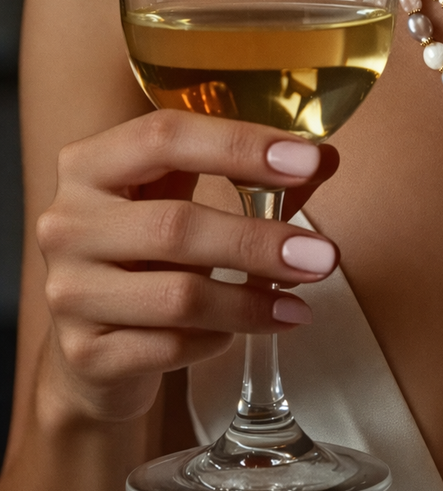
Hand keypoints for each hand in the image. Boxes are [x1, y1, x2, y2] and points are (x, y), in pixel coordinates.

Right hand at [35, 110, 340, 425]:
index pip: (165, 137)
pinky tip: (244, 331)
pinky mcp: (85, 353)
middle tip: (324, 256)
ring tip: (301, 302)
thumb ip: (257, 177)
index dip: (241, 144)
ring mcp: (69, 291)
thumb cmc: (153, 253)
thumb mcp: (194, 198)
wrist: (96, 345)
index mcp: (92, 164)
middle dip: (261, 241)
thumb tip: (326, 157)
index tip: (309, 160)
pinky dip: (220, 338)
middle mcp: (68, 223)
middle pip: (176, 225)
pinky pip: (171, 346)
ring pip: (179, 296)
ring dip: (252, 300)